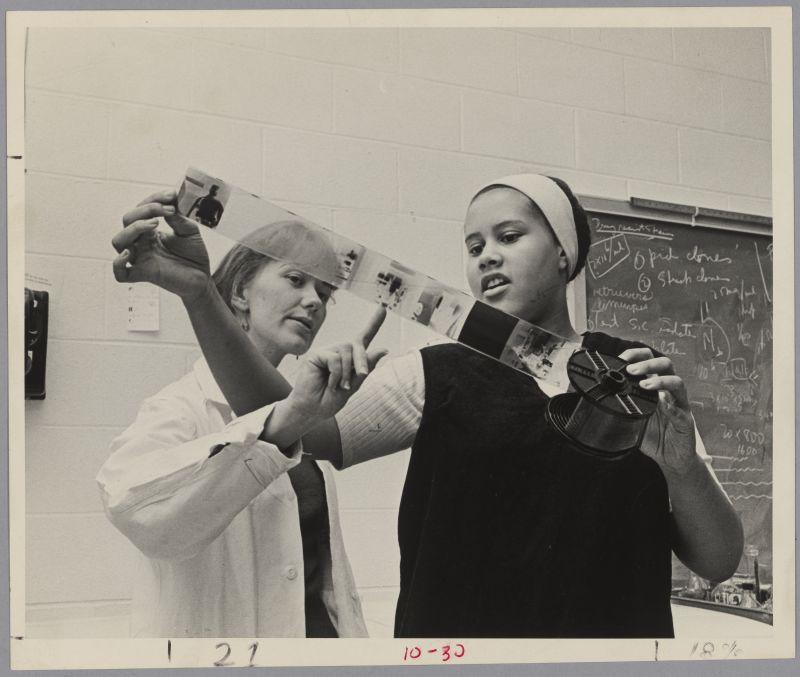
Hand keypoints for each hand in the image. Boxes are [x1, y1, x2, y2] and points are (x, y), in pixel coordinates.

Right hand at [112, 189, 210, 301]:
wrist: (203, 277)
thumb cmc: (194, 254)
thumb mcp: (189, 231)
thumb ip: (178, 217)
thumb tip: (169, 202)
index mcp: (149, 232)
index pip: (140, 210)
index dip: (153, 200)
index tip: (172, 196)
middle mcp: (141, 243)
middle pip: (127, 221)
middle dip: (145, 210)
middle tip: (168, 210)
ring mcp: (140, 259)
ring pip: (119, 241)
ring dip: (133, 228)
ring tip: (155, 224)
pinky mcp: (145, 275)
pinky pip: (121, 274)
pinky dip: (119, 263)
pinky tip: (131, 253)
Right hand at [286, 306, 388, 421]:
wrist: (312, 410)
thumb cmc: (330, 399)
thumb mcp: (354, 386)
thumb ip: (366, 368)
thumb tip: (383, 349)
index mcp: (349, 358)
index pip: (363, 338)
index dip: (374, 323)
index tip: (383, 308)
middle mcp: (338, 351)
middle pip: (356, 345)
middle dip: (362, 360)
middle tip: (361, 374)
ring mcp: (326, 352)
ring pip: (346, 351)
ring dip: (347, 372)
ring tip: (340, 385)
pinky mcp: (316, 355)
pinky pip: (334, 358)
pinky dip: (336, 373)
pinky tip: (329, 383)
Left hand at [621, 347, 697, 475]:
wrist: (670, 457)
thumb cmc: (651, 435)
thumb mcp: (631, 418)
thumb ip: (619, 407)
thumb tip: (594, 400)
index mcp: (653, 386)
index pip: (647, 360)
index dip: (635, 355)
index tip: (619, 358)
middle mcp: (667, 391)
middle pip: (664, 364)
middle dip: (647, 363)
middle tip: (630, 370)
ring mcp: (678, 403)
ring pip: (677, 382)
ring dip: (660, 381)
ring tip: (644, 385)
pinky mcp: (686, 420)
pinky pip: (682, 410)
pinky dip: (673, 408)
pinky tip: (666, 408)